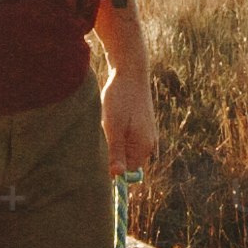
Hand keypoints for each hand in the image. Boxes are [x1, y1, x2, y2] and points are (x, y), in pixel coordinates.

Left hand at [101, 48, 161, 175]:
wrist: (130, 70)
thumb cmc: (121, 98)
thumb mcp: (114, 127)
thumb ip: (116, 152)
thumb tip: (117, 176)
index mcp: (144, 146)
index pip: (127, 171)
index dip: (112, 166)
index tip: (99, 153)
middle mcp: (149, 143)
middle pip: (126, 160)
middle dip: (112, 152)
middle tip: (103, 134)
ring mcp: (145, 133)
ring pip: (124, 148)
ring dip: (113, 141)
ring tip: (108, 123)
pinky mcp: (140, 125)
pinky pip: (126, 137)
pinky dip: (115, 132)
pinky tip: (111, 117)